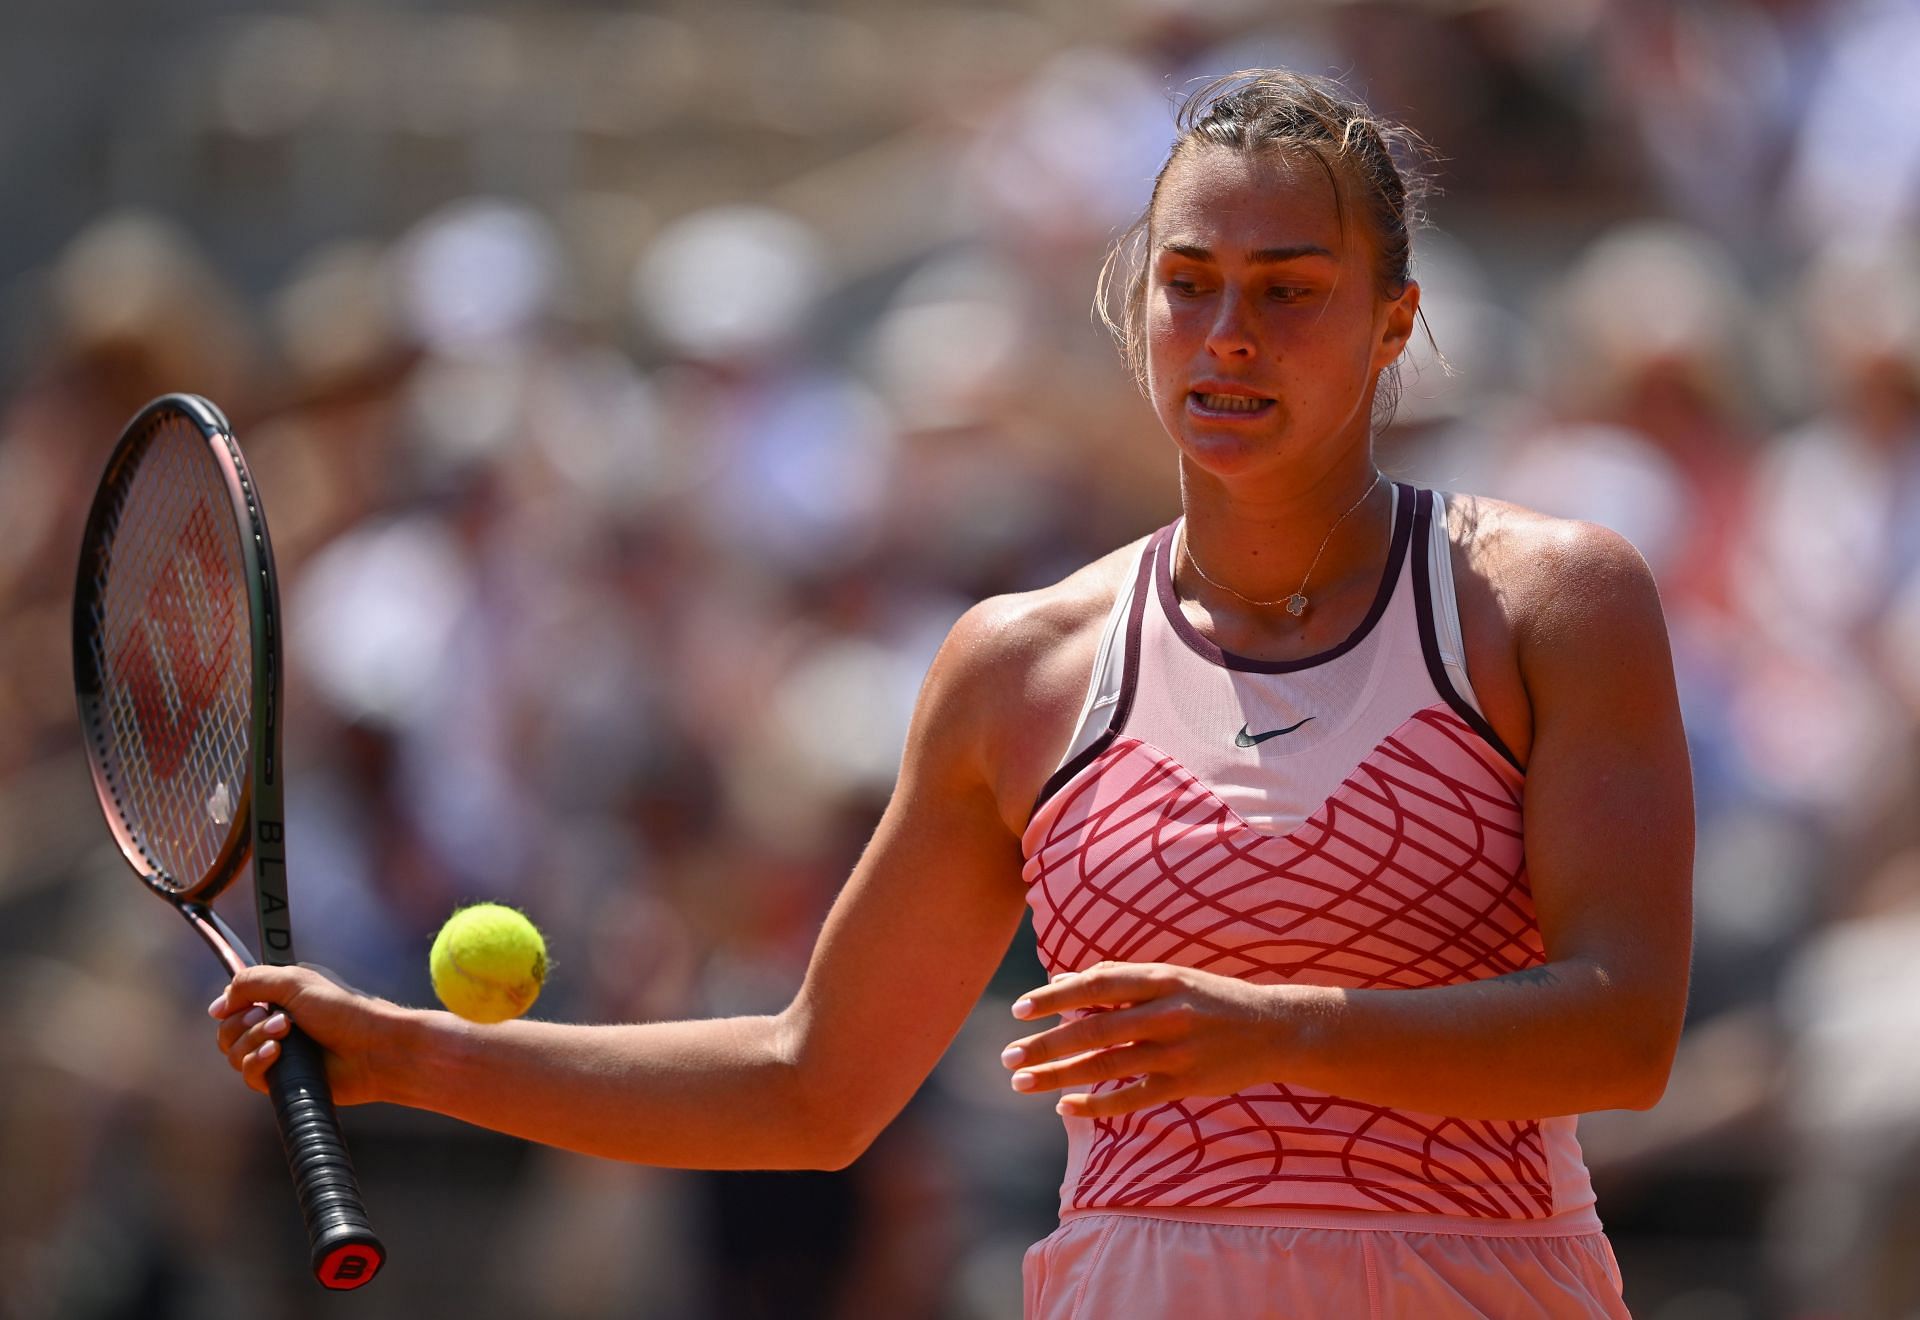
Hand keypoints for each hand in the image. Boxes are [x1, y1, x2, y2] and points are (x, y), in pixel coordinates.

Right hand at [209, 964, 396, 1105]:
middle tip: (279, 1019)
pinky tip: (277, 1055)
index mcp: (278, 1000)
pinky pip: (249, 1075)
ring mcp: (277, 1055)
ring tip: (286, 1034)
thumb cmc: (342, 1011)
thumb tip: (218, 1004)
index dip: (229, 1005)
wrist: (371, 1048)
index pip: (233, 1004)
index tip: (234, 1006)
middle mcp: (273, 1027)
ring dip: (255, 1040)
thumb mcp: (295, 982)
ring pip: (234, 1053)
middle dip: (245, 1023)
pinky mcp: (281, 1080)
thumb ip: (252, 982)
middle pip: (227, 1031)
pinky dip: (258, 1062)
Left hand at [1001, 961, 1306, 1118]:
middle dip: (1045, 1045)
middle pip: (1093, 1029)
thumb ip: (1119, 979)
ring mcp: (1177, 1051)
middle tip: (1008, 1055)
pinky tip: (1065, 1106)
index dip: (1054, 997)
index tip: (1019, 1010)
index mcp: (1161, 978)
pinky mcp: (1186, 1083)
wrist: (1278, 1028)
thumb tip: (1061, 982)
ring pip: (1106, 1066)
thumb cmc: (1214, 998)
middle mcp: (1167, 1013)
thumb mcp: (1172, 976)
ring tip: (1022, 1081)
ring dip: (1059, 1075)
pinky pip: (1132, 1097)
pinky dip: (1096, 1103)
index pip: (1096, 984)